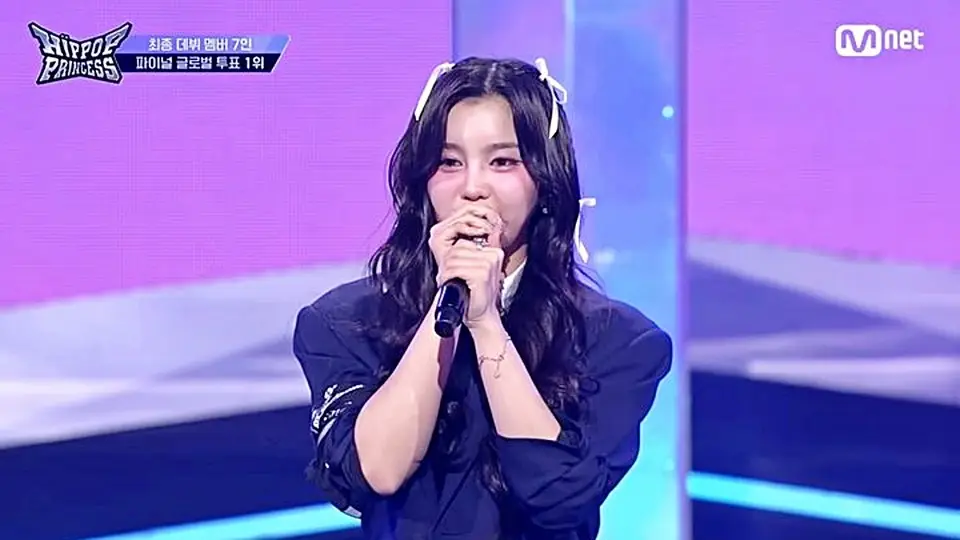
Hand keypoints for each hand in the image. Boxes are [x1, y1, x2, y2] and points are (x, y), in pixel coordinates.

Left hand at [434, 211, 505, 326]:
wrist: (481, 316)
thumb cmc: (475, 295)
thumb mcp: (475, 270)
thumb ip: (469, 256)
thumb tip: (454, 243)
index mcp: (494, 252)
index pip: (463, 243)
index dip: (452, 257)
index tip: (453, 271)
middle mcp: (493, 256)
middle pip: (457, 249)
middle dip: (447, 264)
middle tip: (447, 277)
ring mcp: (488, 265)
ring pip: (454, 258)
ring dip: (445, 271)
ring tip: (448, 281)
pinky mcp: (481, 274)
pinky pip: (455, 268)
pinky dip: (446, 276)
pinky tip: (449, 283)